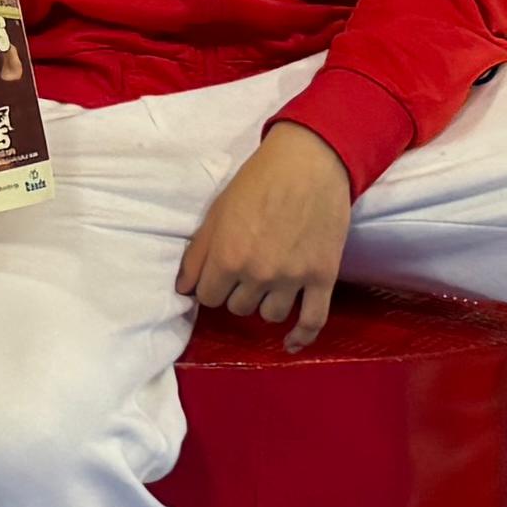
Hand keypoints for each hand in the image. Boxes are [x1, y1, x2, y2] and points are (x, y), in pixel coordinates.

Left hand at [174, 119, 354, 350]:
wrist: (310, 163)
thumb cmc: (257, 181)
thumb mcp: (217, 212)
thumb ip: (198, 253)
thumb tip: (183, 290)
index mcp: (227, 257)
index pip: (208, 297)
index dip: (212, 285)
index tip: (220, 273)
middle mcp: (258, 274)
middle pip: (238, 308)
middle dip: (238, 292)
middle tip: (248, 269)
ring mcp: (292, 278)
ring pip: (270, 315)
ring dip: (266, 303)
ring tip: (270, 282)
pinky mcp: (322, 278)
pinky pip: (312, 321)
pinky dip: (301, 336)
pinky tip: (291, 343)